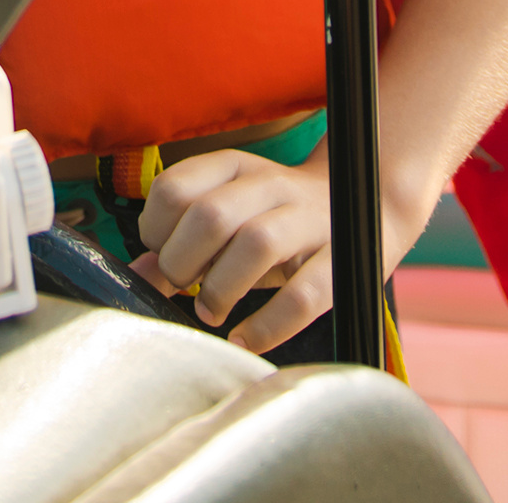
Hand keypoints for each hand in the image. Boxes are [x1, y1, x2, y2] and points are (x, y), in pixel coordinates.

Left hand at [131, 150, 335, 354]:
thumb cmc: (280, 219)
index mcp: (237, 168)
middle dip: (182, 263)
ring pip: (256, 244)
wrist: (369, 206)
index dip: (156, 229)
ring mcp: (311, 222)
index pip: (174, 188)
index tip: (162, 254)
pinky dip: (268, 326)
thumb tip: (138, 273)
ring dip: (220, 289)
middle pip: (210, 216)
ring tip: (211, 312)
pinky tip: (246, 339)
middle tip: (183, 288)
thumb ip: (184, 237)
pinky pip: (303, 296)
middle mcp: (273, 187)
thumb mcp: (232, 213)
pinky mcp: (343, 261)